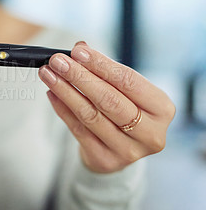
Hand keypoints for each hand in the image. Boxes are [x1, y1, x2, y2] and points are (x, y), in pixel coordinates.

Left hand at [39, 42, 174, 173]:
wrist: (121, 150)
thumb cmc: (126, 110)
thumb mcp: (126, 91)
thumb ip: (106, 71)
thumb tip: (80, 48)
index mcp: (161, 109)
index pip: (128, 81)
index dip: (101, 65)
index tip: (77, 51)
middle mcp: (150, 132)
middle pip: (108, 99)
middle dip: (79, 77)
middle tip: (57, 61)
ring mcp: (128, 150)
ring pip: (90, 115)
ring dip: (65, 91)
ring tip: (48, 74)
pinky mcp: (105, 160)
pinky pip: (78, 130)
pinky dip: (62, 109)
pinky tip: (52, 93)